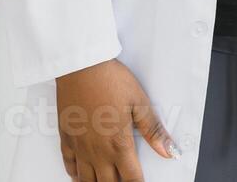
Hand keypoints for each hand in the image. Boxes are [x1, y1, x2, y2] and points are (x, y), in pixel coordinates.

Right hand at [56, 58, 178, 179]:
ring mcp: (80, 146)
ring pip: (86, 180)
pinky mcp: (66, 137)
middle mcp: (98, 151)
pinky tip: (79, 175)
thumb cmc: (110, 79)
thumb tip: (169, 151)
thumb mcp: (139, 102)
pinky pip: (68, 164)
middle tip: (124, 180)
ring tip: (104, 181)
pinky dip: (75, 174)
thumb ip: (153, 130)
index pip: (132, 179)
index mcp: (119, 144)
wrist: (81, 65)